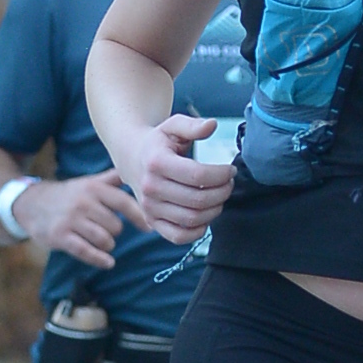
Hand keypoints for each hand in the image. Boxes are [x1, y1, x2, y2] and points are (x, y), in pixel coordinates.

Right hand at [22, 168, 149, 265]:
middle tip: (107, 231)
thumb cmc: (69, 195)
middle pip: (115, 226)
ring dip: (107, 245)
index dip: (139, 217)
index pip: (123, 202)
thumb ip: (112, 179)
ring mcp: (70, 220)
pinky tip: (108, 262)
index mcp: (93, 188)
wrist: (31, 203)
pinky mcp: (60, 236)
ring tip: (103, 243)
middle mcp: (83, 202)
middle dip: (115, 232)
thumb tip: (135, 171)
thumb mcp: (89, 182)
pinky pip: (87, 252)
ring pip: (104, 240)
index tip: (148, 228)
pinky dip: (100, 260)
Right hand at [126, 114, 224, 243]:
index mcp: (156, 162)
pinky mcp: (152, 222)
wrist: (132, 157)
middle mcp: (151, 188)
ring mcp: (149, 208)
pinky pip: (179, 236)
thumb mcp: (173, 126)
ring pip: (192, 219)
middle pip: (198, 199)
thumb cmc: (159, 142)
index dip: (221, 175)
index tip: (230, 170)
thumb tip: (212, 125)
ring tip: (220, 197)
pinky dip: (198, 231)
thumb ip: (193, 125)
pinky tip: (206, 215)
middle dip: (223, 192)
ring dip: (215, 210)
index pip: (198, 175)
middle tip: (229, 184)